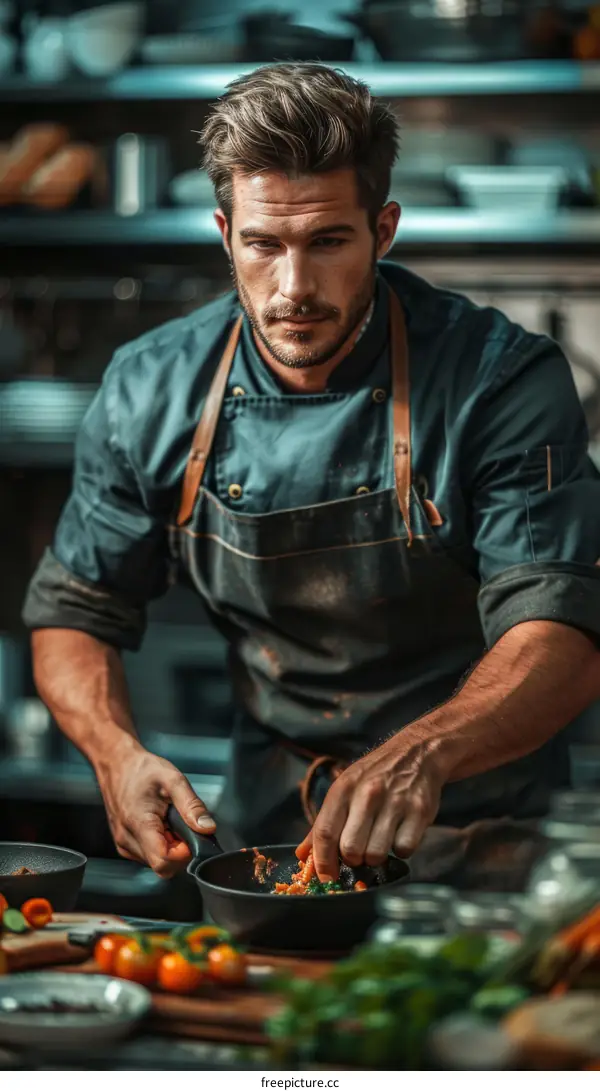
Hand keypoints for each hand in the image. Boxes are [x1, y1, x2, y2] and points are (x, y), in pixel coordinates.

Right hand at [95, 740, 215, 877]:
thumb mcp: (173, 780)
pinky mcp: (124, 845)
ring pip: (156, 863)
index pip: (165, 861)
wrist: (116, 764)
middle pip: (163, 865)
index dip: (185, 853)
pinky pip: (148, 856)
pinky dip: (159, 845)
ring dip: (169, 847)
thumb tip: (207, 828)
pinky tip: (159, 824)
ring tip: (167, 820)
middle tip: (180, 823)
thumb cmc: (141, 769)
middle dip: (179, 849)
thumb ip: (192, 805)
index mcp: (139, 824)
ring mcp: (123, 845)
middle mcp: (127, 840)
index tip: (190, 834)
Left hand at [296, 734, 443, 881]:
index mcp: (344, 788)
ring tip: (380, 841)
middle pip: (350, 849)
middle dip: (353, 859)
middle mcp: (367, 794)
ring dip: (376, 857)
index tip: (326, 877)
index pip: (325, 833)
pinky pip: (404, 850)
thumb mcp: (345, 788)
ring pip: (376, 854)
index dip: (322, 862)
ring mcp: (395, 802)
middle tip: (360, 852)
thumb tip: (302, 855)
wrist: (417, 753)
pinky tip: (400, 834)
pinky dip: (401, 850)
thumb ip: (324, 823)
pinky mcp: (419, 811)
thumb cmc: (375, 776)